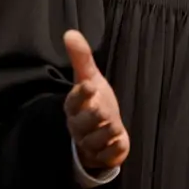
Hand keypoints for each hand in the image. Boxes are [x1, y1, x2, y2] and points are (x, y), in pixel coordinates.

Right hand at [62, 29, 129, 170]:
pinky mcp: (101, 156)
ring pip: (95, 140)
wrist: (103, 130)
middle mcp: (78, 126)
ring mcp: (89, 143)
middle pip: (82, 124)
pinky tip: (119, 141)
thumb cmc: (95, 101)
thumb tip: (70, 33)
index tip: (90, 85)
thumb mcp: (90, 78)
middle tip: (104, 111)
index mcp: (74, 106)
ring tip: (114, 126)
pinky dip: (113, 150)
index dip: (80, 94)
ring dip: (107, 133)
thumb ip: (82, 58)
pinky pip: (106, 156)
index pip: (72, 101)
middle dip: (94, 117)